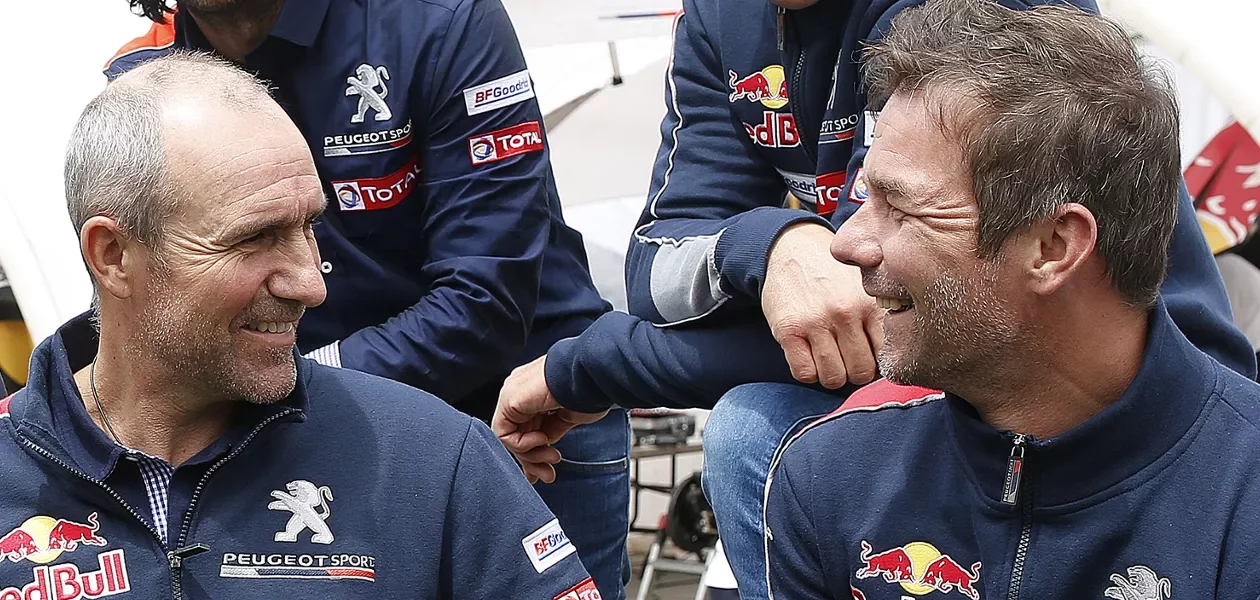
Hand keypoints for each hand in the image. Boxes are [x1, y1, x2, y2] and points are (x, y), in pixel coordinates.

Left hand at [493, 355, 608, 483]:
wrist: (590, 376)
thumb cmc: (588, 390)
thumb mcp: (569, 416)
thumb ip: (552, 429)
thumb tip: (544, 445)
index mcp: (534, 392)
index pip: (525, 427)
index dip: (534, 452)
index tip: (546, 469)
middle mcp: (520, 391)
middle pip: (516, 435)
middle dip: (532, 460)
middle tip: (547, 474)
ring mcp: (512, 394)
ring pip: (509, 437)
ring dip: (531, 455)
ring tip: (552, 457)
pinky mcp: (509, 400)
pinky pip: (504, 434)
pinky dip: (522, 445)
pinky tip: (542, 439)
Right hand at [762, 223, 882, 388]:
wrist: (792, 247)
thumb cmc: (833, 274)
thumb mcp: (865, 285)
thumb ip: (881, 314)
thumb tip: (898, 353)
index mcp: (870, 303)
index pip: (886, 355)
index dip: (878, 361)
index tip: (869, 353)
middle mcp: (845, 313)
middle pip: (861, 372)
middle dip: (855, 370)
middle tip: (847, 356)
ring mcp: (815, 322)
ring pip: (834, 378)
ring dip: (832, 373)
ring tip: (829, 357)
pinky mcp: (788, 331)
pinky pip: (804, 373)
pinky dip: (808, 371)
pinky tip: (809, 355)